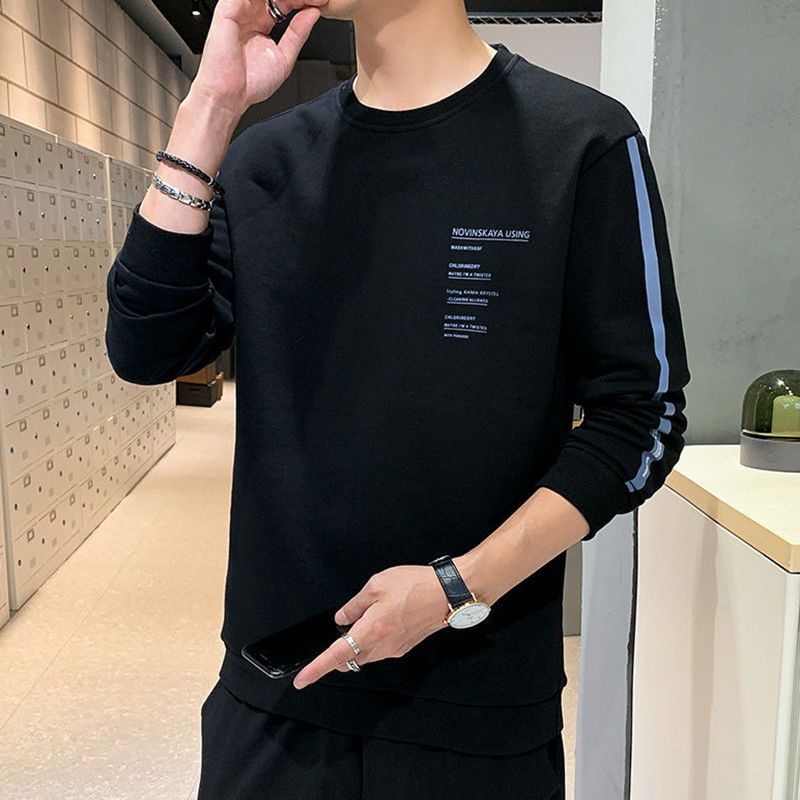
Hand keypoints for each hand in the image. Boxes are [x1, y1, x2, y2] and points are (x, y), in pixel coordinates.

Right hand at [190, 0, 328, 117]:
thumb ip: (298, 33)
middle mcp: (251, 14)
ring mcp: (239, 9)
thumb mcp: (285, 57)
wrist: (230, 95)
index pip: (285, 3)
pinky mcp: (228, 9)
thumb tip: (313, 14)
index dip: (302, 1)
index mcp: (262, 24)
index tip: (320, 3)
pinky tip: (281, 0)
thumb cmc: (250, 83)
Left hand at [292, 564, 451, 689]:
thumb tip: (342, 617)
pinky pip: (381, 649)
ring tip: (367, 615)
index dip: (317, 669)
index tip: (302, 680)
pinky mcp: (405, 646)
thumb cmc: (415, 586)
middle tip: (340, 631)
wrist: (448, 594)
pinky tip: (382, 618)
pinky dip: (373, 640)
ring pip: (366, 655)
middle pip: (350, 659)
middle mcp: (382, 646)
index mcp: (371, 631)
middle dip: (339, 652)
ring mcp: (395, 648)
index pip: (337, 655)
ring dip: (358, 643)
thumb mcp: (377, 585)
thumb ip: (355, 604)